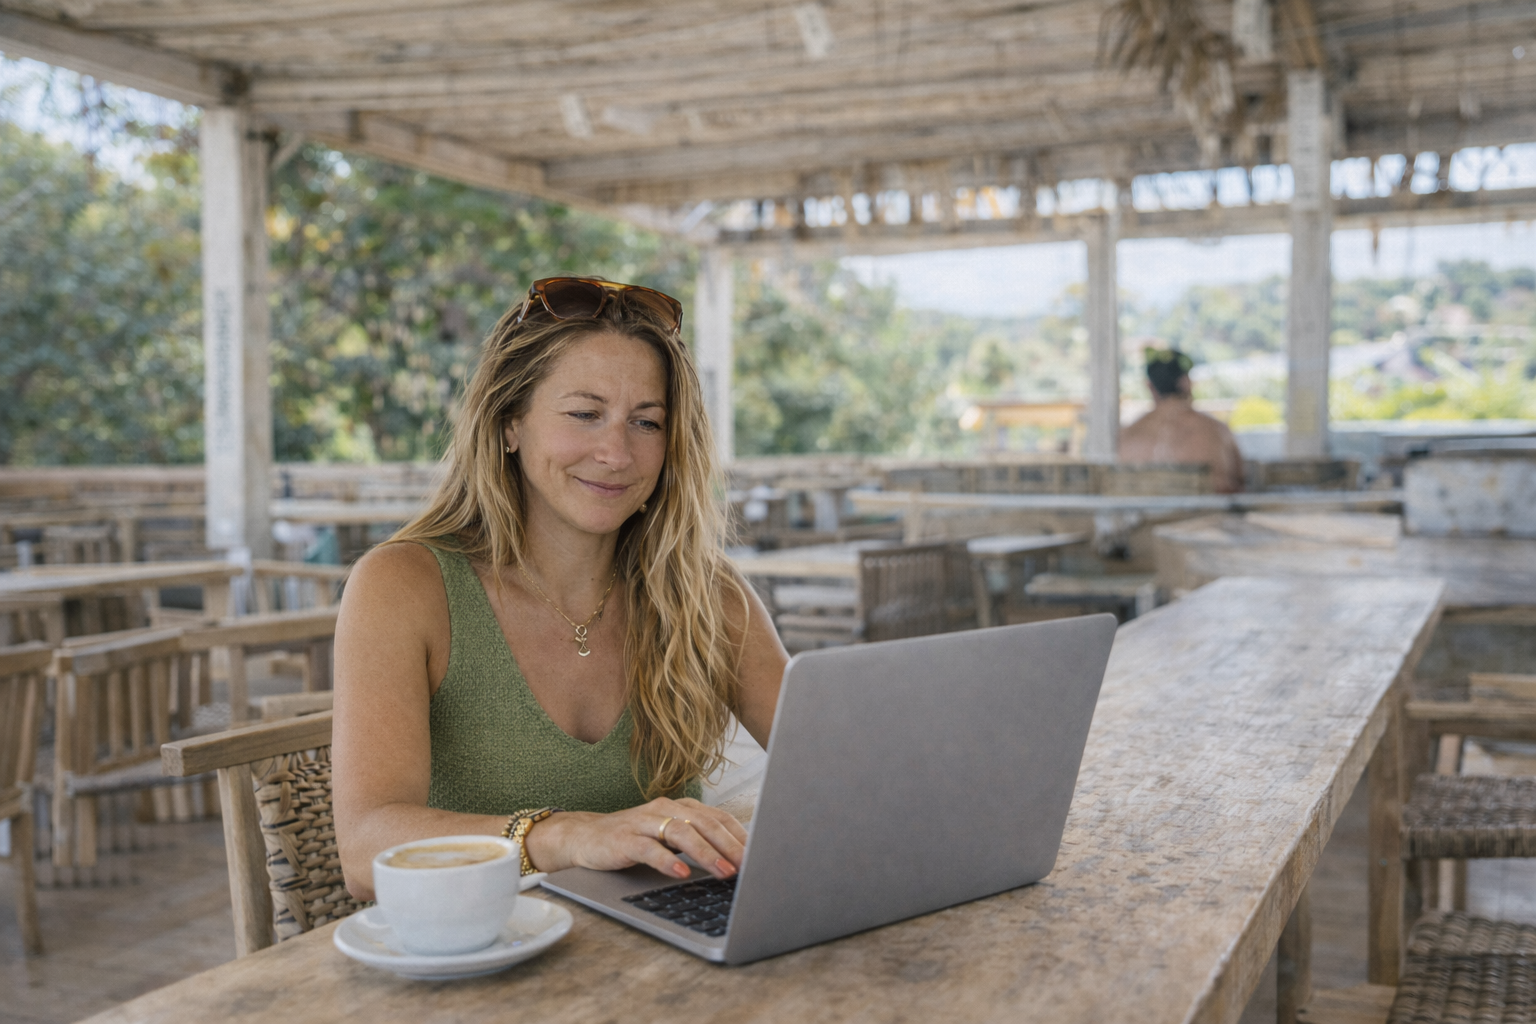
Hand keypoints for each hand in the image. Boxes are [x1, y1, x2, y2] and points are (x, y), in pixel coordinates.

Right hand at [526, 798, 747, 880]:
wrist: (585, 837)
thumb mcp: (668, 838)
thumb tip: (735, 861)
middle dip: (730, 846)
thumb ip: (696, 842)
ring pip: (681, 834)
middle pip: (705, 824)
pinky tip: (681, 872)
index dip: (740, 836)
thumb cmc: (633, 840)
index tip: (760, 855)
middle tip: (749, 866)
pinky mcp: (624, 839)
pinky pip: (649, 849)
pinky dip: (667, 860)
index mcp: (680, 807)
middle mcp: (665, 809)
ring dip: (706, 853)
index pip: (718, 818)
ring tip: (723, 871)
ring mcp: (644, 822)